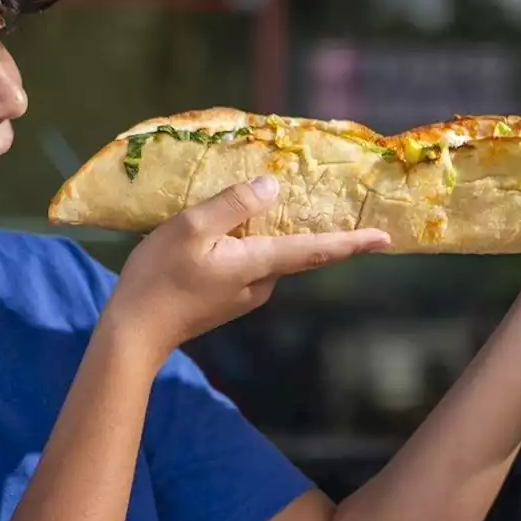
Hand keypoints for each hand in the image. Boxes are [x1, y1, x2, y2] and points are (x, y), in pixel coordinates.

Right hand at [102, 174, 390, 371]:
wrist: (133, 334)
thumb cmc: (160, 277)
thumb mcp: (191, 228)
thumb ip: (234, 205)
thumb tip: (274, 186)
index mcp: (260, 264)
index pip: (317, 250)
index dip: (353, 242)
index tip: (387, 238)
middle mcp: (263, 283)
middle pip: (296, 249)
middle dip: (314, 227)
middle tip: (330, 201)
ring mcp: (246, 294)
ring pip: (271, 254)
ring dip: (272, 232)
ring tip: (262, 203)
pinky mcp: (229, 298)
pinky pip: (251, 262)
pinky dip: (250, 243)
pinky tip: (230, 228)